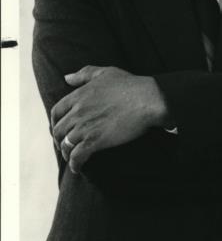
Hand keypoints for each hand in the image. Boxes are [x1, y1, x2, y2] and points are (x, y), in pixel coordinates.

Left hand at [50, 65, 168, 174]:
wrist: (147, 99)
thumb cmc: (130, 85)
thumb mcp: (106, 72)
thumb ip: (84, 74)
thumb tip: (67, 78)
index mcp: (79, 96)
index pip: (56, 111)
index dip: (55, 122)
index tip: (60, 127)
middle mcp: (78, 112)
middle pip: (59, 130)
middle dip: (60, 140)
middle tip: (66, 145)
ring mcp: (85, 127)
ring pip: (66, 145)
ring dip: (67, 153)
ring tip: (73, 158)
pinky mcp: (95, 141)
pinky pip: (77, 157)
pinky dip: (75, 164)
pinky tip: (78, 168)